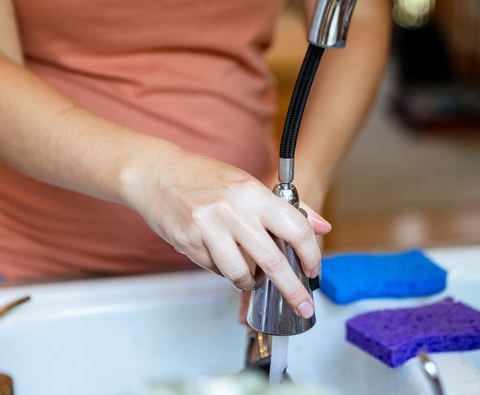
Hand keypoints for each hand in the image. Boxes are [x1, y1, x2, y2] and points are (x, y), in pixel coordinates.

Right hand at [121, 147, 330, 317]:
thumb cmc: (203, 177)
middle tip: (302, 305)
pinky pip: (217, 270)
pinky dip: (224, 270)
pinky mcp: (189, 244)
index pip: (295, 229)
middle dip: (291, 290)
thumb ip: (287, 208)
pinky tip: (219, 253)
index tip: (313, 270)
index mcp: (253, 193)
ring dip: (249, 280)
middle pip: (273, 262)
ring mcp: (209, 229)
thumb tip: (322, 225)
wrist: (157, 174)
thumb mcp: (248, 184)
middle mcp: (233, 211)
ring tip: (248, 272)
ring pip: (241, 274)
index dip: (310, 255)